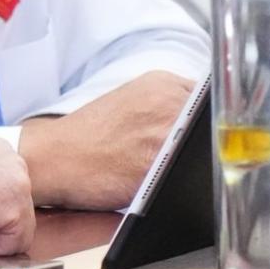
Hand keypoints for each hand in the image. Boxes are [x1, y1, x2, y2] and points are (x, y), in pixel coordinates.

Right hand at [16, 70, 195, 209]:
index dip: (207, 124)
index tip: (199, 137)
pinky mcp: (160, 164)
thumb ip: (169, 105)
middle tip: (181, 158)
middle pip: (214, 125)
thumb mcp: (132, 101)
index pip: (211, 100)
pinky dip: (186, 182)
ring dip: (198, 163)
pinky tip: (166, 185)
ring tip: (171, 171)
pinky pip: (190, 175)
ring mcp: (166, 131)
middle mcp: (169, 101)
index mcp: (163, 83)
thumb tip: (206, 124)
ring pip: (206, 150)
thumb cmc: (89, 138)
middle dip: (205, 143)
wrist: (54, 158)